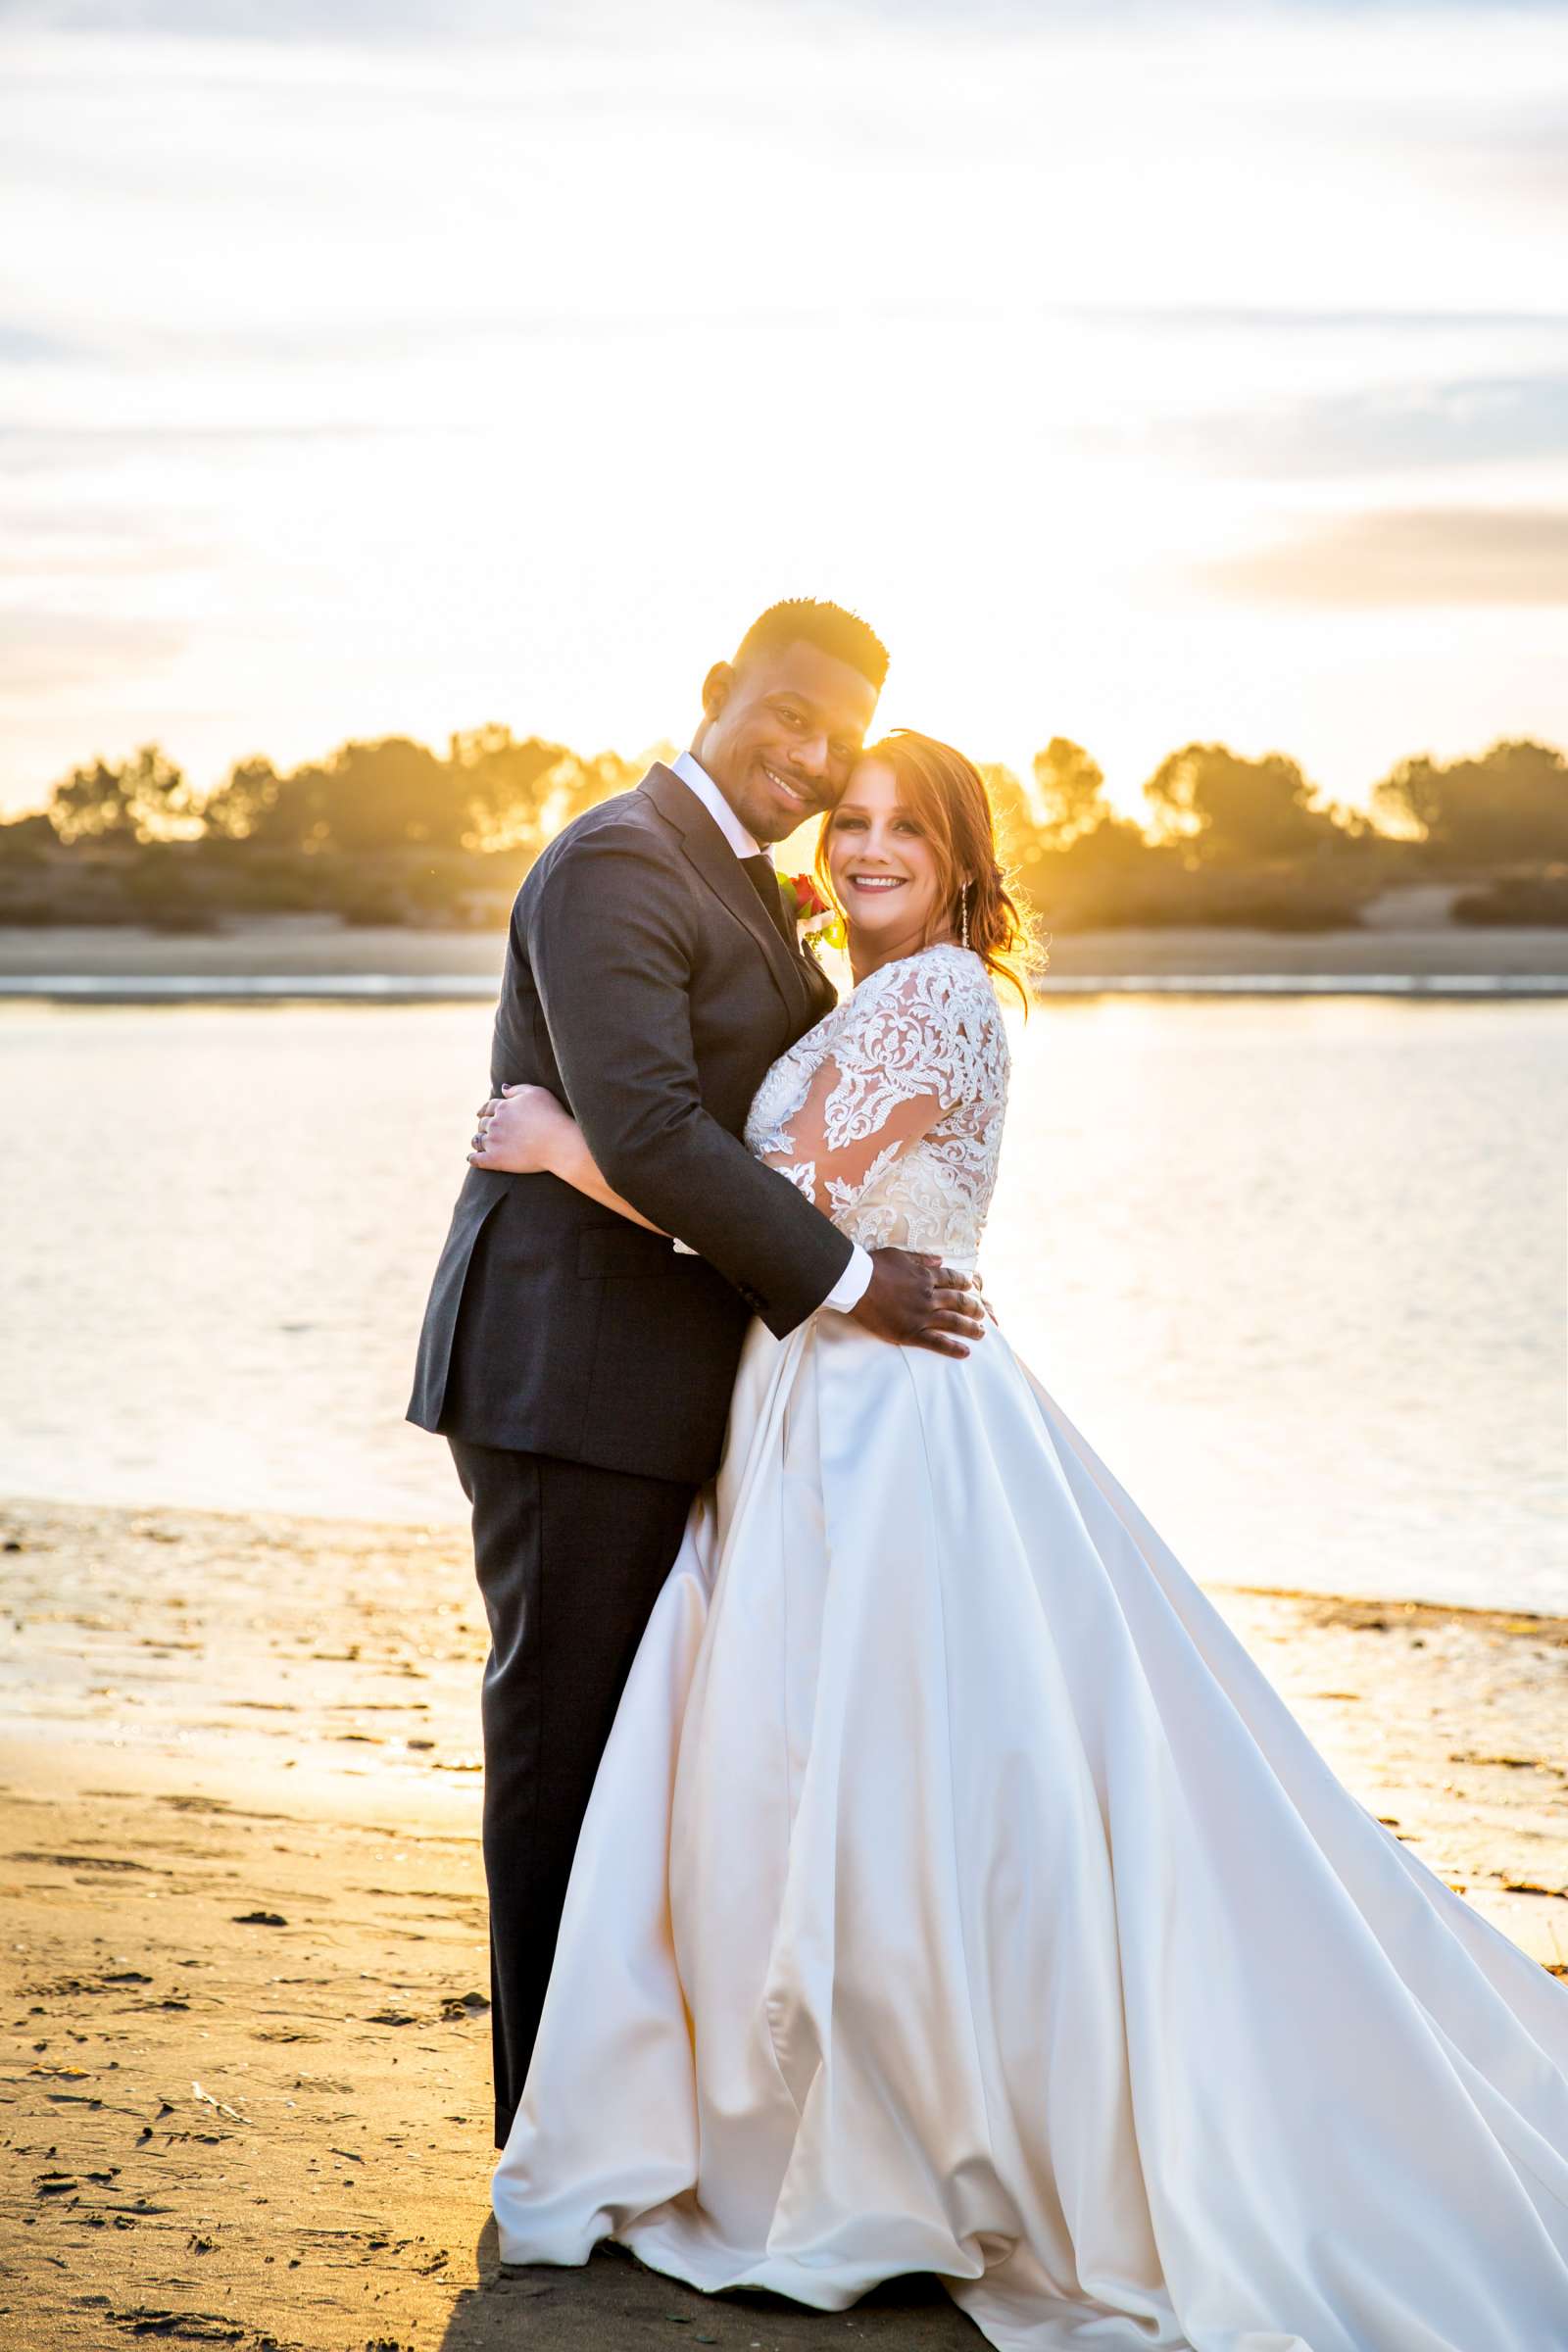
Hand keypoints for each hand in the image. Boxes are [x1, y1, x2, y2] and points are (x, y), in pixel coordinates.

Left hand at [468, 1082, 571, 1174]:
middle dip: (483, 1126)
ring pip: (477, 1141)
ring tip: (478, 1144)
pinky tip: (471, 1158)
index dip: (485, 1111)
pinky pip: (477, 1159)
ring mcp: (494, 1142)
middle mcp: (495, 1123)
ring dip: (477, 1141)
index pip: (488, 1107)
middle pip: (482, 1124)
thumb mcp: (537, 1093)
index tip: (481, 1114)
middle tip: (485, 1131)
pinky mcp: (495, 1160)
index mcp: (503, 1106)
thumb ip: (517, 1089)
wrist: (558, 1142)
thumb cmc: (552, 1115)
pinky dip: (472, 1158)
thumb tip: (502, 1088)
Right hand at [850, 1249, 986, 1358]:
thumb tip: (940, 1260)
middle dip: (972, 1308)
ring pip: (953, 1322)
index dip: (962, 1283)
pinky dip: (953, 1348)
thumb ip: (921, 1259)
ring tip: (981, 1333)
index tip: (970, 1287)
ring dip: (970, 1328)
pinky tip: (965, 1352)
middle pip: (958, 1302)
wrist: (857, 1283)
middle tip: (981, 1314)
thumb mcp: (900, 1255)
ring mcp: (922, 1315)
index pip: (951, 1279)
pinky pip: (937, 1342)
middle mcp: (929, 1296)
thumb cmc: (874, 1266)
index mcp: (926, 1277)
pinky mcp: (911, 1332)